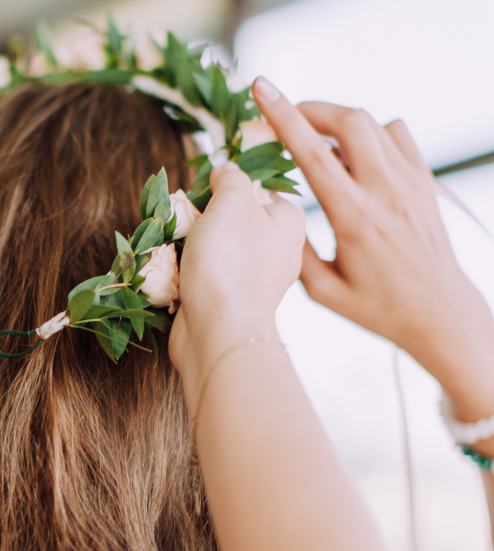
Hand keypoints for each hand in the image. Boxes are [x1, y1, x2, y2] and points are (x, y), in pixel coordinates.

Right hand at [169, 161, 304, 405]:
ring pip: (217, 249)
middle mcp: (279, 252)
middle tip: (190, 219)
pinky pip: (206, 277)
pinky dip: (189, 274)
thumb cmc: (231, 260)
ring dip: (192, 246)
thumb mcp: (232, 201)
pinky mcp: (232, 304)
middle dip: (205, 218)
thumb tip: (226, 171)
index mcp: (290, 223)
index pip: (262, 190)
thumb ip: (230, 177)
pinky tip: (178, 275)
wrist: (219, 330)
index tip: (209, 191)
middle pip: (235, 219)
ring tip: (179, 248)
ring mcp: (255, 281)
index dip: (232, 187)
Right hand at [253, 76, 493, 421]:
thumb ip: (293, 247)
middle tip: (287, 117)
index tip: (261, 88)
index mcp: (353, 217)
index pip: (313, 153)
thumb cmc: (376, 308)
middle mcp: (385, 191)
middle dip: (312, 108)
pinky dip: (370, 133)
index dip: (283, 115)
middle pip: (349, 120)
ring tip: (319, 141)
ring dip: (339, 122)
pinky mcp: (425, 181)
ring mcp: (411, 182)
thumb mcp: (320, 290)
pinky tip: (356, 156)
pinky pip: (397, 134)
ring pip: (373, 123)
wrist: (439, 313)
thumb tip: (273, 210)